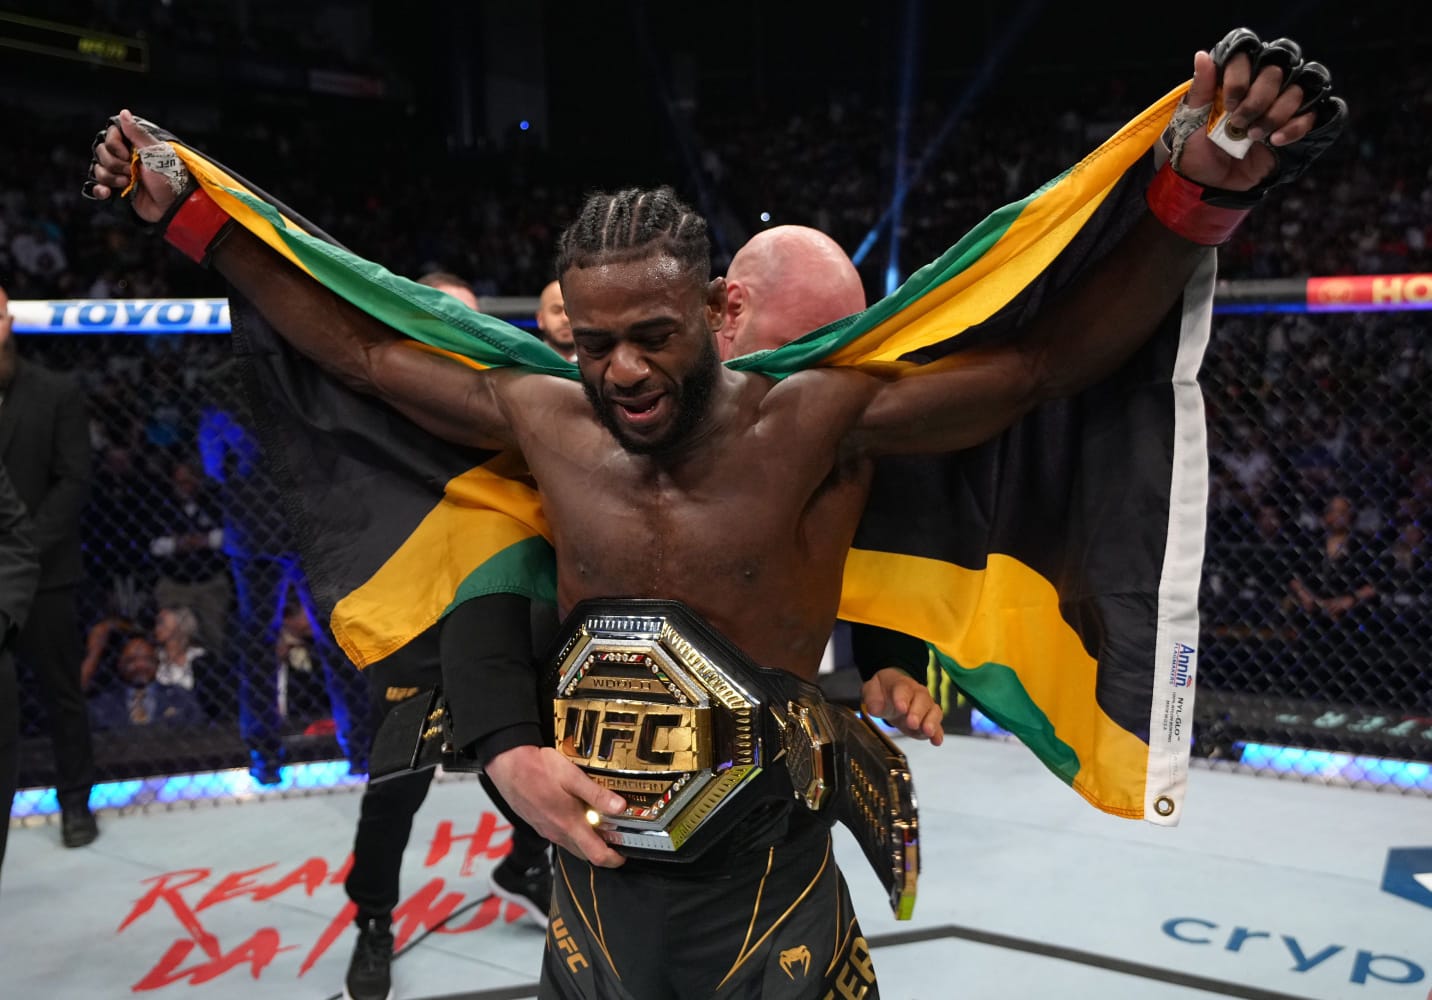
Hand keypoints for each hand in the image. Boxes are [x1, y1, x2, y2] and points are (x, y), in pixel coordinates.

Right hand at [87, 110, 176, 222]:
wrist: (172, 206)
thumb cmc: (169, 178)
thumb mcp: (156, 152)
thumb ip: (137, 133)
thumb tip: (124, 112)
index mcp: (135, 145)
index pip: (110, 135)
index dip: (114, 145)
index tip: (128, 154)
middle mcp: (126, 157)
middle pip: (102, 152)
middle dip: (114, 163)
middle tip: (132, 171)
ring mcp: (121, 173)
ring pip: (99, 168)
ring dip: (110, 177)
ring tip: (128, 182)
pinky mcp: (119, 189)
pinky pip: (98, 186)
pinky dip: (100, 189)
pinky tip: (107, 192)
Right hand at [484, 744, 627, 867]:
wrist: (507, 766)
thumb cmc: (538, 769)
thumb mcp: (572, 776)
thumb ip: (596, 794)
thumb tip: (620, 807)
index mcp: (569, 825)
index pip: (596, 855)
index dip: (614, 859)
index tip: (625, 854)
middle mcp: (558, 833)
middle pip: (585, 854)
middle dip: (603, 852)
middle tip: (617, 838)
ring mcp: (547, 830)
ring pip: (572, 846)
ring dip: (588, 842)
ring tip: (601, 824)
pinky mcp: (539, 824)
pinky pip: (561, 836)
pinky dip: (574, 833)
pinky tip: (577, 815)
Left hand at [860, 667, 944, 745]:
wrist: (891, 693)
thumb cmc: (883, 691)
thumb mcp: (872, 690)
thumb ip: (872, 698)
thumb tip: (876, 709)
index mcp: (901, 684)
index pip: (903, 688)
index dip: (902, 698)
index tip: (901, 708)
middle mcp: (917, 693)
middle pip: (922, 700)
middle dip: (917, 712)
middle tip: (912, 723)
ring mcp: (925, 706)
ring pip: (933, 711)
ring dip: (931, 722)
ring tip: (927, 731)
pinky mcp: (929, 720)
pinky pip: (937, 725)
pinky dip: (937, 733)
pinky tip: (936, 741)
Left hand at [1174, 50, 1316, 192]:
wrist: (1208, 181)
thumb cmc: (1196, 147)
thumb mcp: (1192, 119)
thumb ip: (1201, 88)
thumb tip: (1202, 55)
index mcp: (1236, 76)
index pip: (1247, 54)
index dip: (1240, 77)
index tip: (1228, 104)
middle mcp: (1262, 84)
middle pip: (1276, 71)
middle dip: (1257, 100)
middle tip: (1239, 123)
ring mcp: (1282, 103)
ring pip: (1297, 91)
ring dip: (1275, 114)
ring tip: (1254, 136)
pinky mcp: (1297, 124)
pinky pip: (1313, 115)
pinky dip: (1296, 127)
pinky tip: (1275, 141)